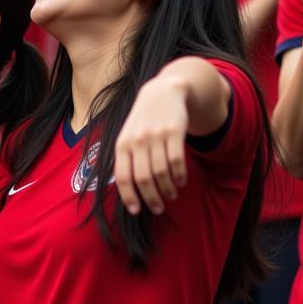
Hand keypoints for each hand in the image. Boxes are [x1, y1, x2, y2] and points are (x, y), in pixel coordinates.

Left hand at [115, 76, 189, 214]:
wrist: (161, 93)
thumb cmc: (142, 123)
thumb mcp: (127, 137)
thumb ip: (126, 160)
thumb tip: (126, 192)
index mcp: (122, 144)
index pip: (123, 177)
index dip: (129, 197)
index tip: (137, 211)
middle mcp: (138, 140)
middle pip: (144, 178)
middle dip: (152, 198)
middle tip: (158, 208)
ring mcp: (156, 135)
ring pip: (162, 172)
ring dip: (168, 189)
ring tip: (170, 195)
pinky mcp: (174, 130)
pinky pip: (177, 160)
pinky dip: (179, 176)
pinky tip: (180, 181)